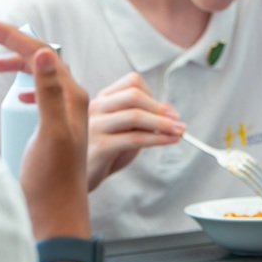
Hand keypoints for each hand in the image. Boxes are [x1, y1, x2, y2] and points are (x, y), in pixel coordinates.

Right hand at [0, 18, 89, 238]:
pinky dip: (23, 82)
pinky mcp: (53, 127)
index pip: (42, 52)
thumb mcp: (51, 133)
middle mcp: (72, 100)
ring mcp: (63, 114)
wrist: (57, 212)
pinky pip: (41, 92)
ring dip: (18, 60)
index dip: (12, 35)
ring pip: (42, 74)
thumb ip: (50, 93)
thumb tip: (44, 51)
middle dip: (12, 41)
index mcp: (72, 96)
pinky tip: (15, 92)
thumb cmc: (54, 178)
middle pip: (43, 57)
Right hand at [86, 72, 184, 190]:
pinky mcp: (99, 146)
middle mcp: (96, 108)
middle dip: (160, 108)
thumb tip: (169, 109)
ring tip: (179, 131)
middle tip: (178, 120)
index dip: (154, 94)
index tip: (169, 111)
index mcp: (103, 99)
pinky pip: (134, 138)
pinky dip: (157, 139)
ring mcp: (95, 126)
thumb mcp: (125, 130)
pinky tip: (169, 141)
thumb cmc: (105, 152)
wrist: (83, 178)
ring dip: (163, 123)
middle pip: (134, 96)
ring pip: (135, 115)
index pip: (132, 82)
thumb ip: (143, 117)